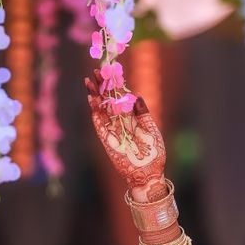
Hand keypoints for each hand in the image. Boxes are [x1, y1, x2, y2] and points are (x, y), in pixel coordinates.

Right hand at [85, 69, 166, 198]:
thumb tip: (136, 95)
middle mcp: (120, 122)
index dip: (116, 85)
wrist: (148, 174)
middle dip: (103, 85)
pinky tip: (92, 98)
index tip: (113, 71)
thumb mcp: (152, 130)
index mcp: (132, 118)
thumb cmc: (154, 154)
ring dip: (95, 94)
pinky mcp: (106, 139)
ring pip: (101, 108)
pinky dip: (95, 110)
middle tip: (97, 70)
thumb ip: (143, 113)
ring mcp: (112, 129)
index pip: (121, 97)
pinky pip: (98, 122)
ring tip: (90, 80)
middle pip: (108, 99)